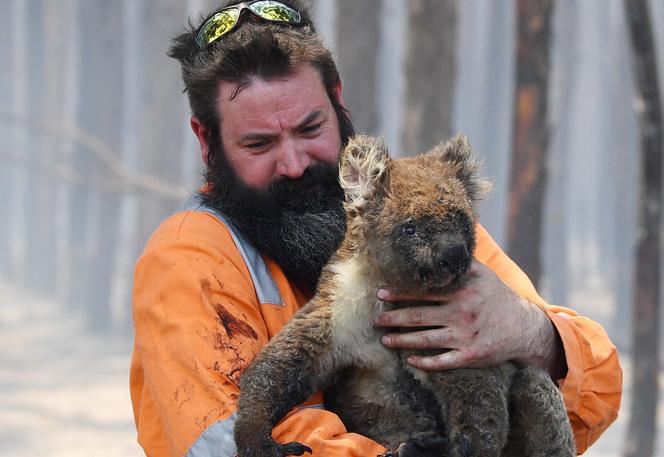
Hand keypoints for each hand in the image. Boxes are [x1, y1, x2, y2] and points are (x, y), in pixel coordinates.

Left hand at [373, 260, 565, 377]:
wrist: (525, 328)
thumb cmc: (498, 297)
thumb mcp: (483, 274)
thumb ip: (460, 263)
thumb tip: (440, 243)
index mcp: (461, 292)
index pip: (423, 292)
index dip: (399, 293)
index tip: (381, 294)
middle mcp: (461, 314)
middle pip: (418, 317)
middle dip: (393, 319)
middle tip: (376, 320)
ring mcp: (465, 337)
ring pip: (426, 340)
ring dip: (401, 341)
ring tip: (384, 340)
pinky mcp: (470, 356)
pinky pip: (443, 362)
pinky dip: (425, 362)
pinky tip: (410, 360)